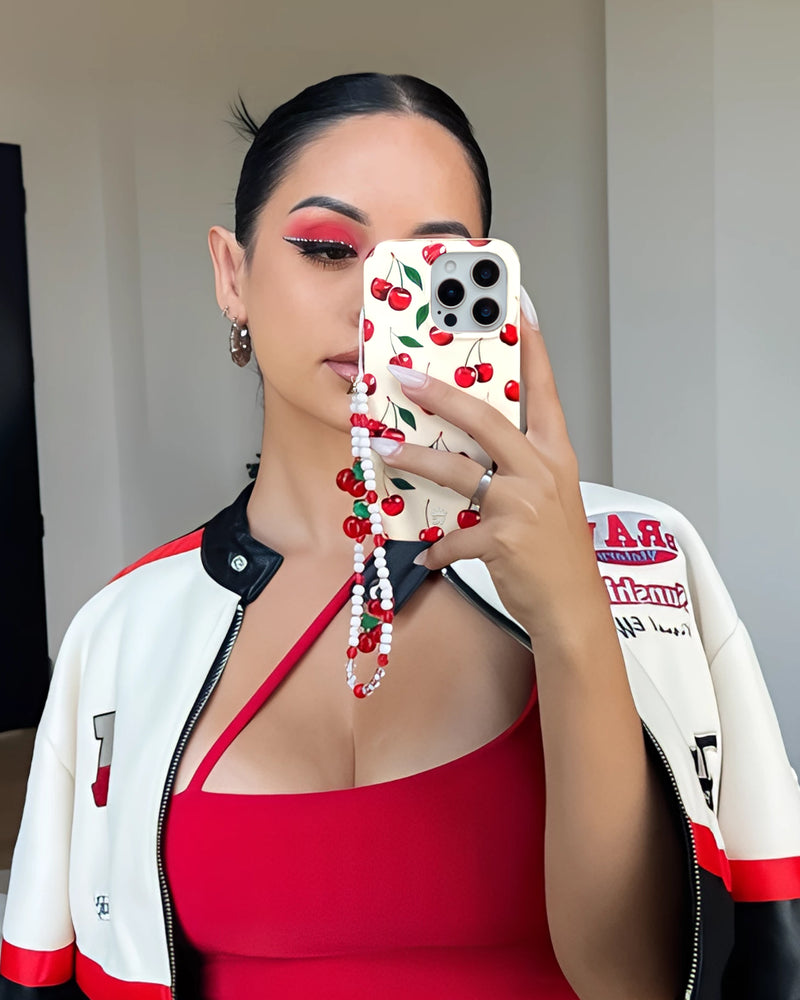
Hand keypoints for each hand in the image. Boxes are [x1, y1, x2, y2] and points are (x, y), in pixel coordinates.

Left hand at [373, 297, 604, 640]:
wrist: (572, 606)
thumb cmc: (557, 550)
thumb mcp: (547, 496)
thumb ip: (515, 466)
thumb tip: (467, 447)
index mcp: (555, 455)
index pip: (543, 390)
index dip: (531, 347)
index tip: (517, 306)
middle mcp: (542, 472)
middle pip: (487, 421)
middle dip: (441, 395)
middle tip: (405, 376)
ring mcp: (523, 505)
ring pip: (458, 472)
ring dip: (414, 458)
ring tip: (383, 446)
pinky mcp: (504, 539)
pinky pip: (453, 536)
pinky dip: (436, 546)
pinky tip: (427, 554)